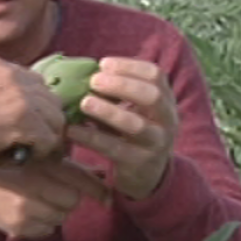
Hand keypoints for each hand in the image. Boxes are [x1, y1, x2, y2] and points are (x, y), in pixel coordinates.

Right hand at [0, 55, 64, 163]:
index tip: (26, 124)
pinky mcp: (23, 120)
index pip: (33, 84)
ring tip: (29, 154)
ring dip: (45, 138)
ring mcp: (21, 96)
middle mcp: (13, 75)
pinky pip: (48, 139)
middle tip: (34, 143)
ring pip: (55, 119)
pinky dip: (39, 152)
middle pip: (50, 100)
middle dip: (44, 122)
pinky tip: (21, 159)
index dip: (33, 107)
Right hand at [0, 154, 109, 238]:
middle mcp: (32, 187)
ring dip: (56, 213)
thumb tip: (104, 174)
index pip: (77, 181)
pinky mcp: (19, 227)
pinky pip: (47, 231)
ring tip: (39, 204)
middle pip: (72, 201)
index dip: (95, 190)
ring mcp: (25, 209)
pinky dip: (43, 225)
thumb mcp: (43, 165)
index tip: (107, 198)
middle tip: (54, 195)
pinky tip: (30, 215)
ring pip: (61, 218)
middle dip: (68, 200)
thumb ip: (74, 170)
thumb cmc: (18, 175)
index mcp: (39, 167)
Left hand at [65, 57, 176, 199]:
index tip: (103, 64)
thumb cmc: (133, 135)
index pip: (156, 75)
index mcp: (165, 101)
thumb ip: (117, 93)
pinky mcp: (139, 164)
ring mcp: (155, 143)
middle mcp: (167, 120)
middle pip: (152, 96)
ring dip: (108, 111)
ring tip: (85, 102)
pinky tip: (73, 130)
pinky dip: (91, 137)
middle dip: (122, 85)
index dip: (130, 66)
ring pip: (135, 124)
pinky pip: (114, 148)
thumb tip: (84, 72)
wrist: (147, 177)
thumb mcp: (135, 111)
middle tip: (94, 81)